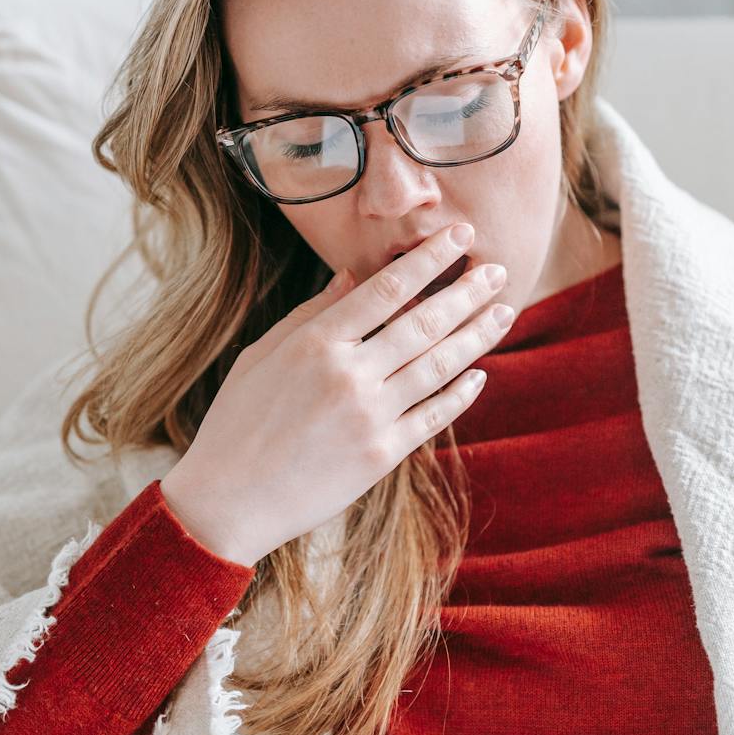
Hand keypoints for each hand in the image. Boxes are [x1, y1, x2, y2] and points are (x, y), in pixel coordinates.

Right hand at [159, 220, 512, 566]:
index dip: (430, 258)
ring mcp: (369, 417)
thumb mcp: (262, 356)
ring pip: (438, 366)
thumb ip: (311, 314)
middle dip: (467, 292)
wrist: (230, 499)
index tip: (460, 235)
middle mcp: (348, 375)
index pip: (387, 288)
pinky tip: (479, 374)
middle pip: (423, 322)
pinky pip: (433, 416)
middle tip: (498, 269)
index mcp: (315, 343)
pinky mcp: (381, 455)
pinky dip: (460, 393)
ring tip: (503, 311)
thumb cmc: (236, 423)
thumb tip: (353, 274)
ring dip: (477, 336)